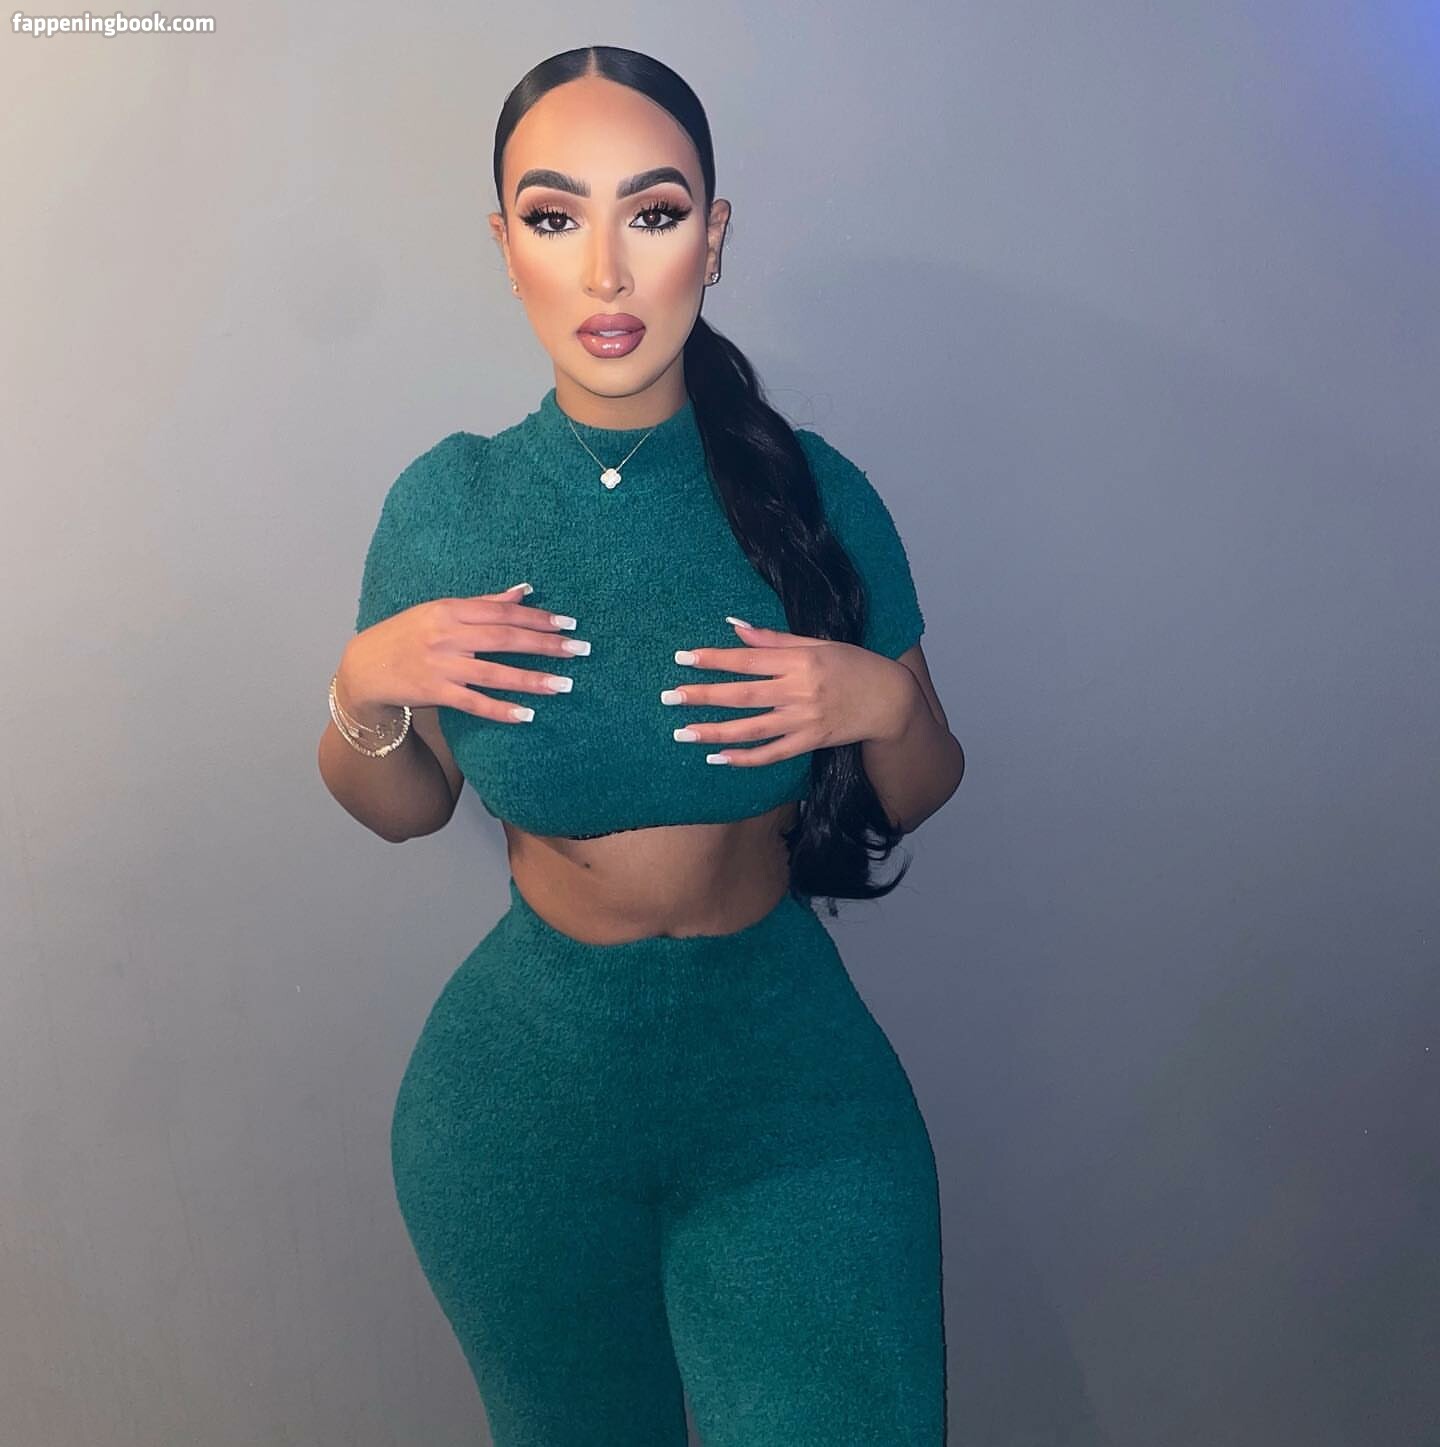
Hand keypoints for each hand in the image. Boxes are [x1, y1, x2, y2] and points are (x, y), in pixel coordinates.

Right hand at [340, 584, 590, 724]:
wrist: (363, 667)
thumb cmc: (406, 636)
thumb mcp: (440, 612)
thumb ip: (484, 604)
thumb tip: (524, 590)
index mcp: (449, 610)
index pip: (503, 612)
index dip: (538, 618)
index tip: (569, 624)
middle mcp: (446, 635)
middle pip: (505, 639)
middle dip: (545, 645)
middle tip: (579, 650)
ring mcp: (440, 665)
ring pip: (494, 673)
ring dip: (532, 680)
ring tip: (564, 684)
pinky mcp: (434, 692)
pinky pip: (474, 703)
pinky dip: (501, 709)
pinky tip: (527, 715)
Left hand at [663, 619, 914, 765]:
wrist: (890, 699)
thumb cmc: (853, 664)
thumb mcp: (817, 642)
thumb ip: (774, 639)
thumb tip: (734, 626)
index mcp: (799, 661)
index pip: (747, 659)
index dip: (713, 659)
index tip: (682, 658)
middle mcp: (799, 691)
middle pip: (741, 695)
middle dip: (702, 696)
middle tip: (668, 698)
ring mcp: (803, 720)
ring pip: (751, 729)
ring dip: (714, 732)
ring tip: (682, 734)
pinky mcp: (810, 742)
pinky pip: (772, 754)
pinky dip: (744, 759)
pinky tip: (717, 758)